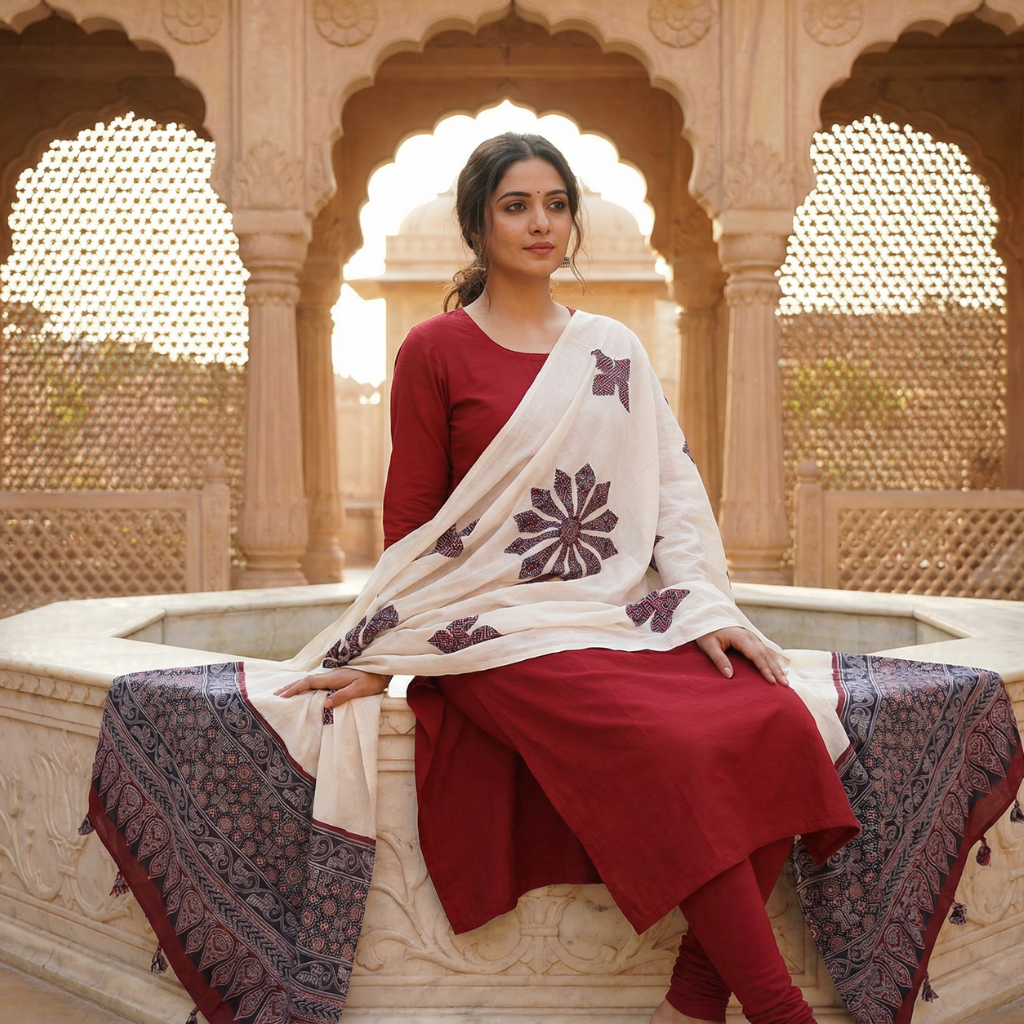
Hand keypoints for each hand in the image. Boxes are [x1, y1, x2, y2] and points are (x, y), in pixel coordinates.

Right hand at [274, 668, 390, 708]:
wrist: (383, 670)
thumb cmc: (373, 681)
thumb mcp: (359, 690)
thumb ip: (342, 696)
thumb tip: (324, 704)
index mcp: (333, 678)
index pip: (308, 682)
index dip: (294, 689)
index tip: (281, 696)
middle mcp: (330, 676)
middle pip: (305, 680)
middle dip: (290, 687)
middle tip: (275, 695)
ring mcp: (333, 677)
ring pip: (310, 680)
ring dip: (297, 686)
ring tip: (285, 693)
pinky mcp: (336, 679)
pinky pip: (316, 683)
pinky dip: (306, 686)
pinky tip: (304, 690)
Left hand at [696, 627, 787, 685]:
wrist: (706, 618)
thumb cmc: (706, 633)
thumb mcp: (708, 646)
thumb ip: (719, 659)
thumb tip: (729, 676)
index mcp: (740, 637)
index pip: (756, 654)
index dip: (764, 668)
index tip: (771, 681)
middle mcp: (750, 636)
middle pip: (766, 654)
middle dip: (776, 670)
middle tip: (785, 685)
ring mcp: (752, 637)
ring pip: (768, 653)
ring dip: (777, 667)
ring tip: (785, 681)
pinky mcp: (752, 640)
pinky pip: (765, 651)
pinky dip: (773, 661)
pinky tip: (779, 671)